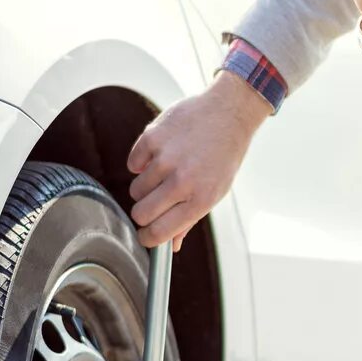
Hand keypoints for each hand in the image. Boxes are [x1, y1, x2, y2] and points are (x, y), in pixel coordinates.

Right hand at [127, 71, 271, 251]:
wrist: (228, 114)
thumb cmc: (223, 155)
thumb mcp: (216, 191)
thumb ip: (190, 220)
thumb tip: (171, 246)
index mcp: (200, 200)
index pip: (159, 232)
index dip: (148, 238)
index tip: (145, 235)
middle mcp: (182, 181)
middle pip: (141, 213)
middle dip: (144, 213)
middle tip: (155, 202)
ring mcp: (166, 158)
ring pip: (136, 189)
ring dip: (146, 186)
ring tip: (166, 172)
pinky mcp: (152, 138)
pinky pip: (133, 164)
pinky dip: (142, 162)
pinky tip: (161, 154)